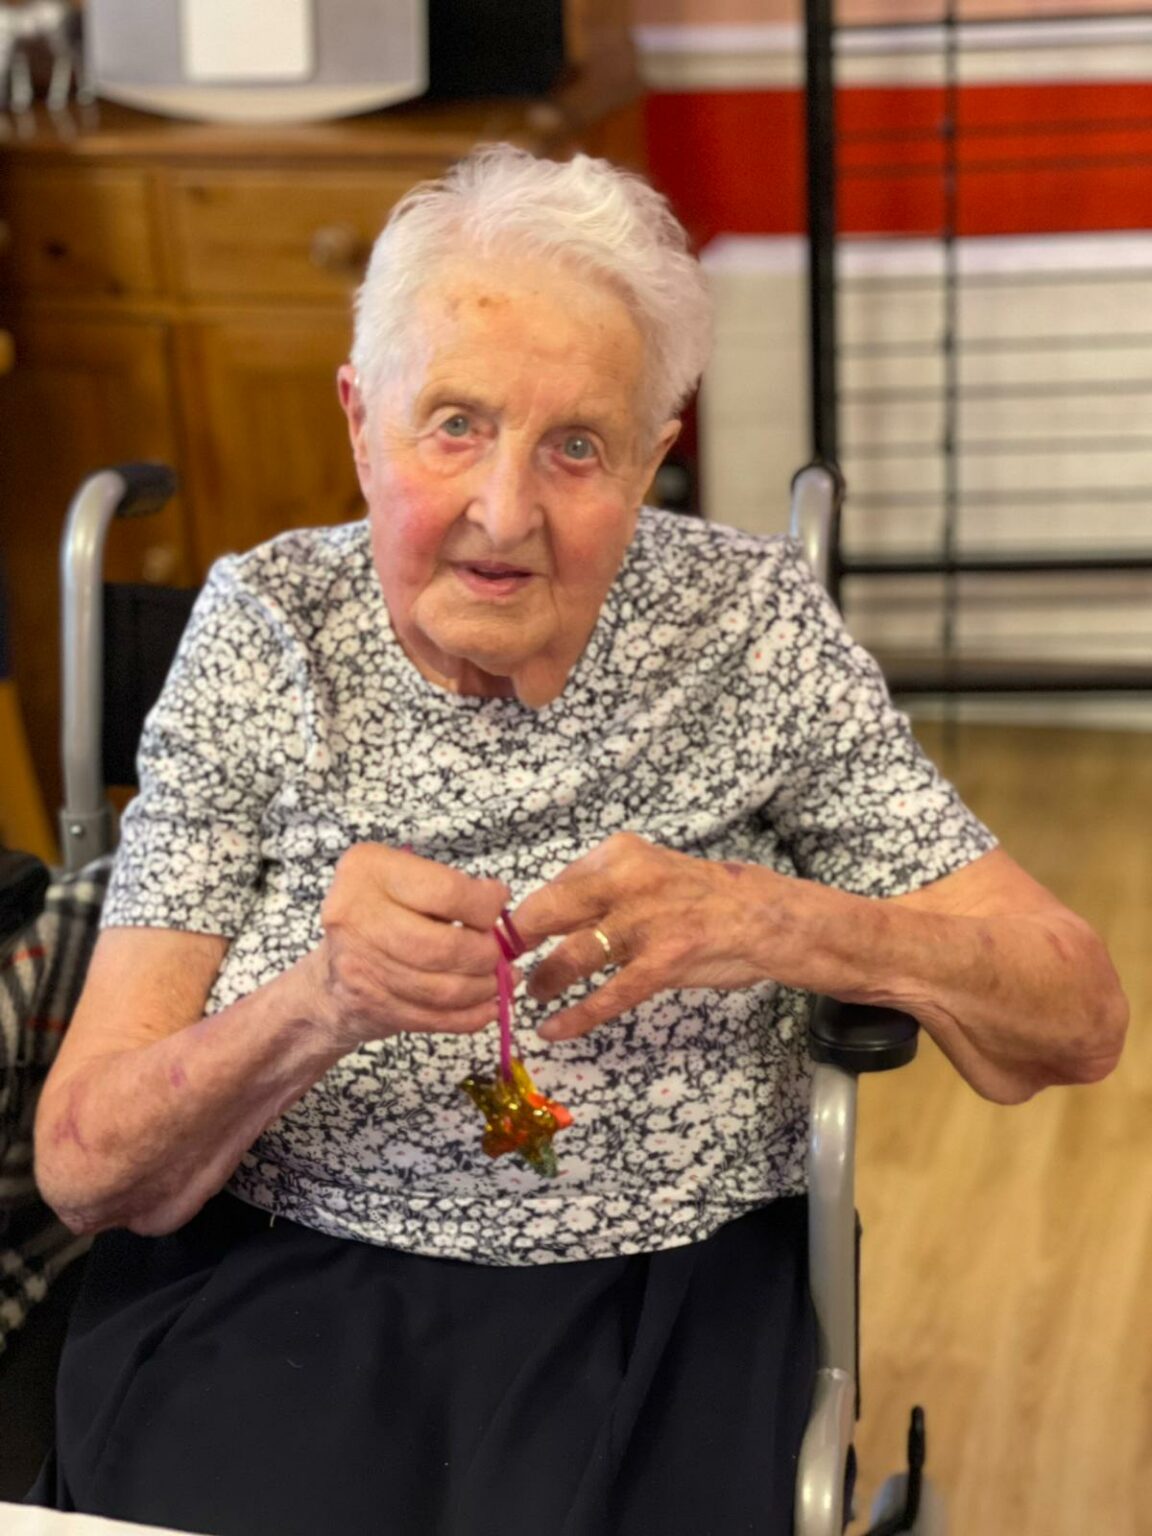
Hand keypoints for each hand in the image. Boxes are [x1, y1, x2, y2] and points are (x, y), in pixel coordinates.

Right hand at [313, 844, 510, 1049]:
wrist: (330, 978)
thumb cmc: (378, 917)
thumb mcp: (403, 881)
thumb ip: (447, 887)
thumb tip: (498, 903)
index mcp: (368, 870)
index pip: (446, 892)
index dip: (486, 905)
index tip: (498, 905)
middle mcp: (355, 916)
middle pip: (446, 946)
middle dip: (487, 954)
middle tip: (500, 952)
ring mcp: (360, 967)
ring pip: (444, 988)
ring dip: (485, 987)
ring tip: (500, 978)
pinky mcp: (372, 1008)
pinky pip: (437, 1019)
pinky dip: (473, 1015)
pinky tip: (490, 1005)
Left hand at [511, 833, 775, 1040]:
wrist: (761, 916)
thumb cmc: (696, 897)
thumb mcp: (646, 871)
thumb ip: (598, 888)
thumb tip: (541, 915)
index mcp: (618, 854)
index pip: (555, 884)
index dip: (525, 915)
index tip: (507, 938)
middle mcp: (627, 881)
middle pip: (549, 912)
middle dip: (518, 944)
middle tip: (503, 967)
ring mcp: (646, 923)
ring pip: (573, 955)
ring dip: (544, 981)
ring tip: (535, 995)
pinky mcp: (663, 963)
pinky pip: (607, 996)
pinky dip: (575, 1016)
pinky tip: (553, 1030)